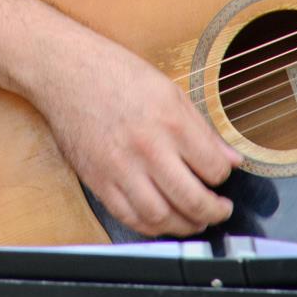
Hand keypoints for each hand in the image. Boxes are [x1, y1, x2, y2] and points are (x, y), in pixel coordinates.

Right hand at [29, 36, 240, 237]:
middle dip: (214, 211)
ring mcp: (120, 168)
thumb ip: (202, 129)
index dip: (224, 176)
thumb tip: (232, 158)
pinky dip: (150, 226)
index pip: (213, 168)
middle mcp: (147, 148)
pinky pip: (129, 217)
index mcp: (170, 121)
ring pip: (161, 217)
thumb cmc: (116, 73)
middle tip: (220, 210)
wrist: (64, 70)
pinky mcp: (98, 180)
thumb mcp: (169, 91)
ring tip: (194, 219)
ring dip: (184, 226)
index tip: (221, 175)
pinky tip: (162, 218)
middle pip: (192, 200)